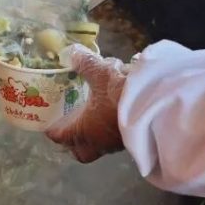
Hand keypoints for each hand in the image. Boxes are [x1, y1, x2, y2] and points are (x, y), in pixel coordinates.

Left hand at [46, 45, 127, 162]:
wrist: (156, 103)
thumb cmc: (119, 93)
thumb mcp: (100, 72)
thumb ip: (84, 63)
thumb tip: (70, 52)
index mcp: (83, 130)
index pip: (60, 137)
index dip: (52, 131)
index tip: (49, 125)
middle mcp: (98, 142)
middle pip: (80, 152)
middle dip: (73, 143)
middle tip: (71, 127)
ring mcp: (116, 144)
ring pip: (98, 146)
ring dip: (93, 135)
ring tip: (92, 118)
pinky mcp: (131, 139)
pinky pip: (114, 140)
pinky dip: (109, 130)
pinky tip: (113, 115)